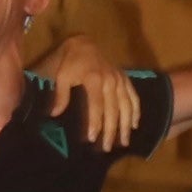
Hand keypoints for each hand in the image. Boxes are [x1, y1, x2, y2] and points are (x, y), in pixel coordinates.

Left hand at [43, 32, 143, 151]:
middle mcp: (111, 81)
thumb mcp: (62, 75)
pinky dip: (136, 111)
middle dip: (111, 130)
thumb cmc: (71, 62)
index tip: (91, 139)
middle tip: (107, 148)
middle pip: (113, 110)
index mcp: (94, 79)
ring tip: (123, 142)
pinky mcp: (126, 79)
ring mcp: (120, 80)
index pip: (96, 106)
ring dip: (126, 125)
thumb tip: (54, 114)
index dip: (95, 123)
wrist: (85, 44)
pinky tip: (135, 125)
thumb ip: (60, 95)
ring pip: (127, 106)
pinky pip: (134, 97)